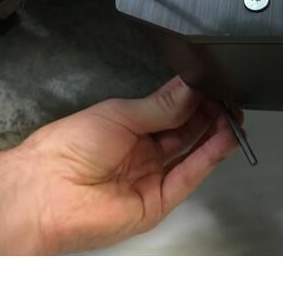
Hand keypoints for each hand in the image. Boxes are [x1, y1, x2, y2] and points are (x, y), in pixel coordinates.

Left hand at [0, 77, 240, 253]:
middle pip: (182, 129)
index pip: (167, 108)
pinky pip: (188, 176)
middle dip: (206, 112)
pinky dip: (208, 157)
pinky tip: (224, 138)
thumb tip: (191, 89)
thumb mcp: (119, 115)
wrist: (48, 191)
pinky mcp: (158, 201)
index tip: (211, 82)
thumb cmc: (70, 146)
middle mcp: (140, 150)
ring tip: (234, 115)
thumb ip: (160, 107)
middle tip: (228, 97)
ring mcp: (150, 176)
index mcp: (126, 125)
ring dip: (213, 133)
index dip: (190, 95)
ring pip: (190, 152)